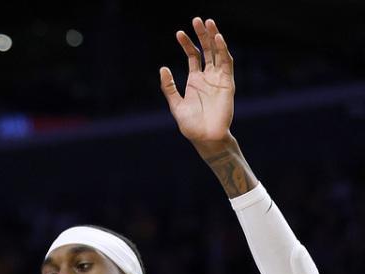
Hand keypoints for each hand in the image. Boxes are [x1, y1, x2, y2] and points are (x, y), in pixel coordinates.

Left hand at [160, 17, 234, 148]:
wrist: (205, 137)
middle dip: (201, 35)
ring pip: (217, 53)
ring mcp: (219, 79)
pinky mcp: (228, 83)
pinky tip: (218, 38)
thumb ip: (169, 87)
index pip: (193, 56)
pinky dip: (223, 50)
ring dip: (213, 37)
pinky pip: (227, 63)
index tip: (178, 33)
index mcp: (195, 80)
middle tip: (197, 20)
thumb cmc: (190, 125)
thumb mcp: (175, 104)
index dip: (187, 44)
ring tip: (208, 22)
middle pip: (206, 50)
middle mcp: (208, 77)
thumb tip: (162, 68)